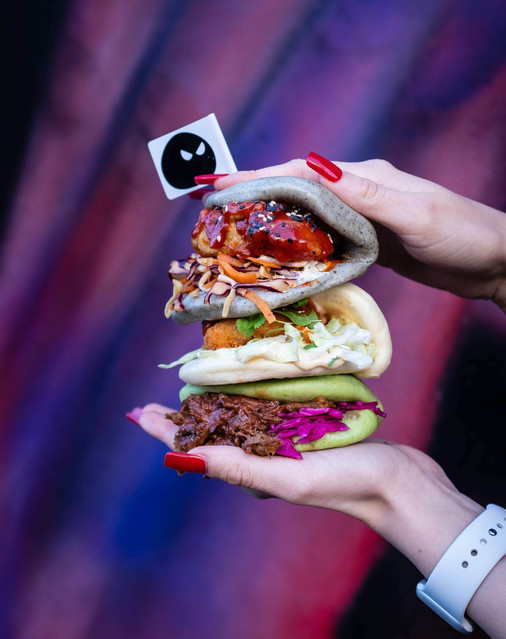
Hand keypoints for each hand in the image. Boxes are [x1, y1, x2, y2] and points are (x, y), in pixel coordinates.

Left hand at [131, 404, 505, 638]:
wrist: (397, 483)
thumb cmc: (346, 481)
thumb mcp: (289, 477)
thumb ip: (240, 469)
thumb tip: (184, 459)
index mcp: (253, 472)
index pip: (198, 451)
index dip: (166, 432)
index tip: (140, 413)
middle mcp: (264, 459)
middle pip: (212, 437)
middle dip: (181, 421)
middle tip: (155, 403)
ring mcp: (285, 447)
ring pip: (238, 426)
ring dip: (211, 411)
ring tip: (190, 394)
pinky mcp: (306, 434)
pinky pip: (268, 417)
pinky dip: (248, 402)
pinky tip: (244, 391)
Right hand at [212, 157, 505, 309]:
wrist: (493, 262)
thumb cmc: (462, 233)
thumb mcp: (415, 214)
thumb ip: (366, 195)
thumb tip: (314, 170)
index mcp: (366, 177)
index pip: (302, 173)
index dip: (259, 177)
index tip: (221, 187)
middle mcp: (360, 191)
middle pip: (297, 191)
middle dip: (256, 197)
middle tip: (217, 211)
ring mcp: (363, 216)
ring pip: (307, 215)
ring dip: (274, 221)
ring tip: (238, 232)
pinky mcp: (368, 240)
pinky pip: (325, 239)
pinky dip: (300, 245)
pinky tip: (283, 256)